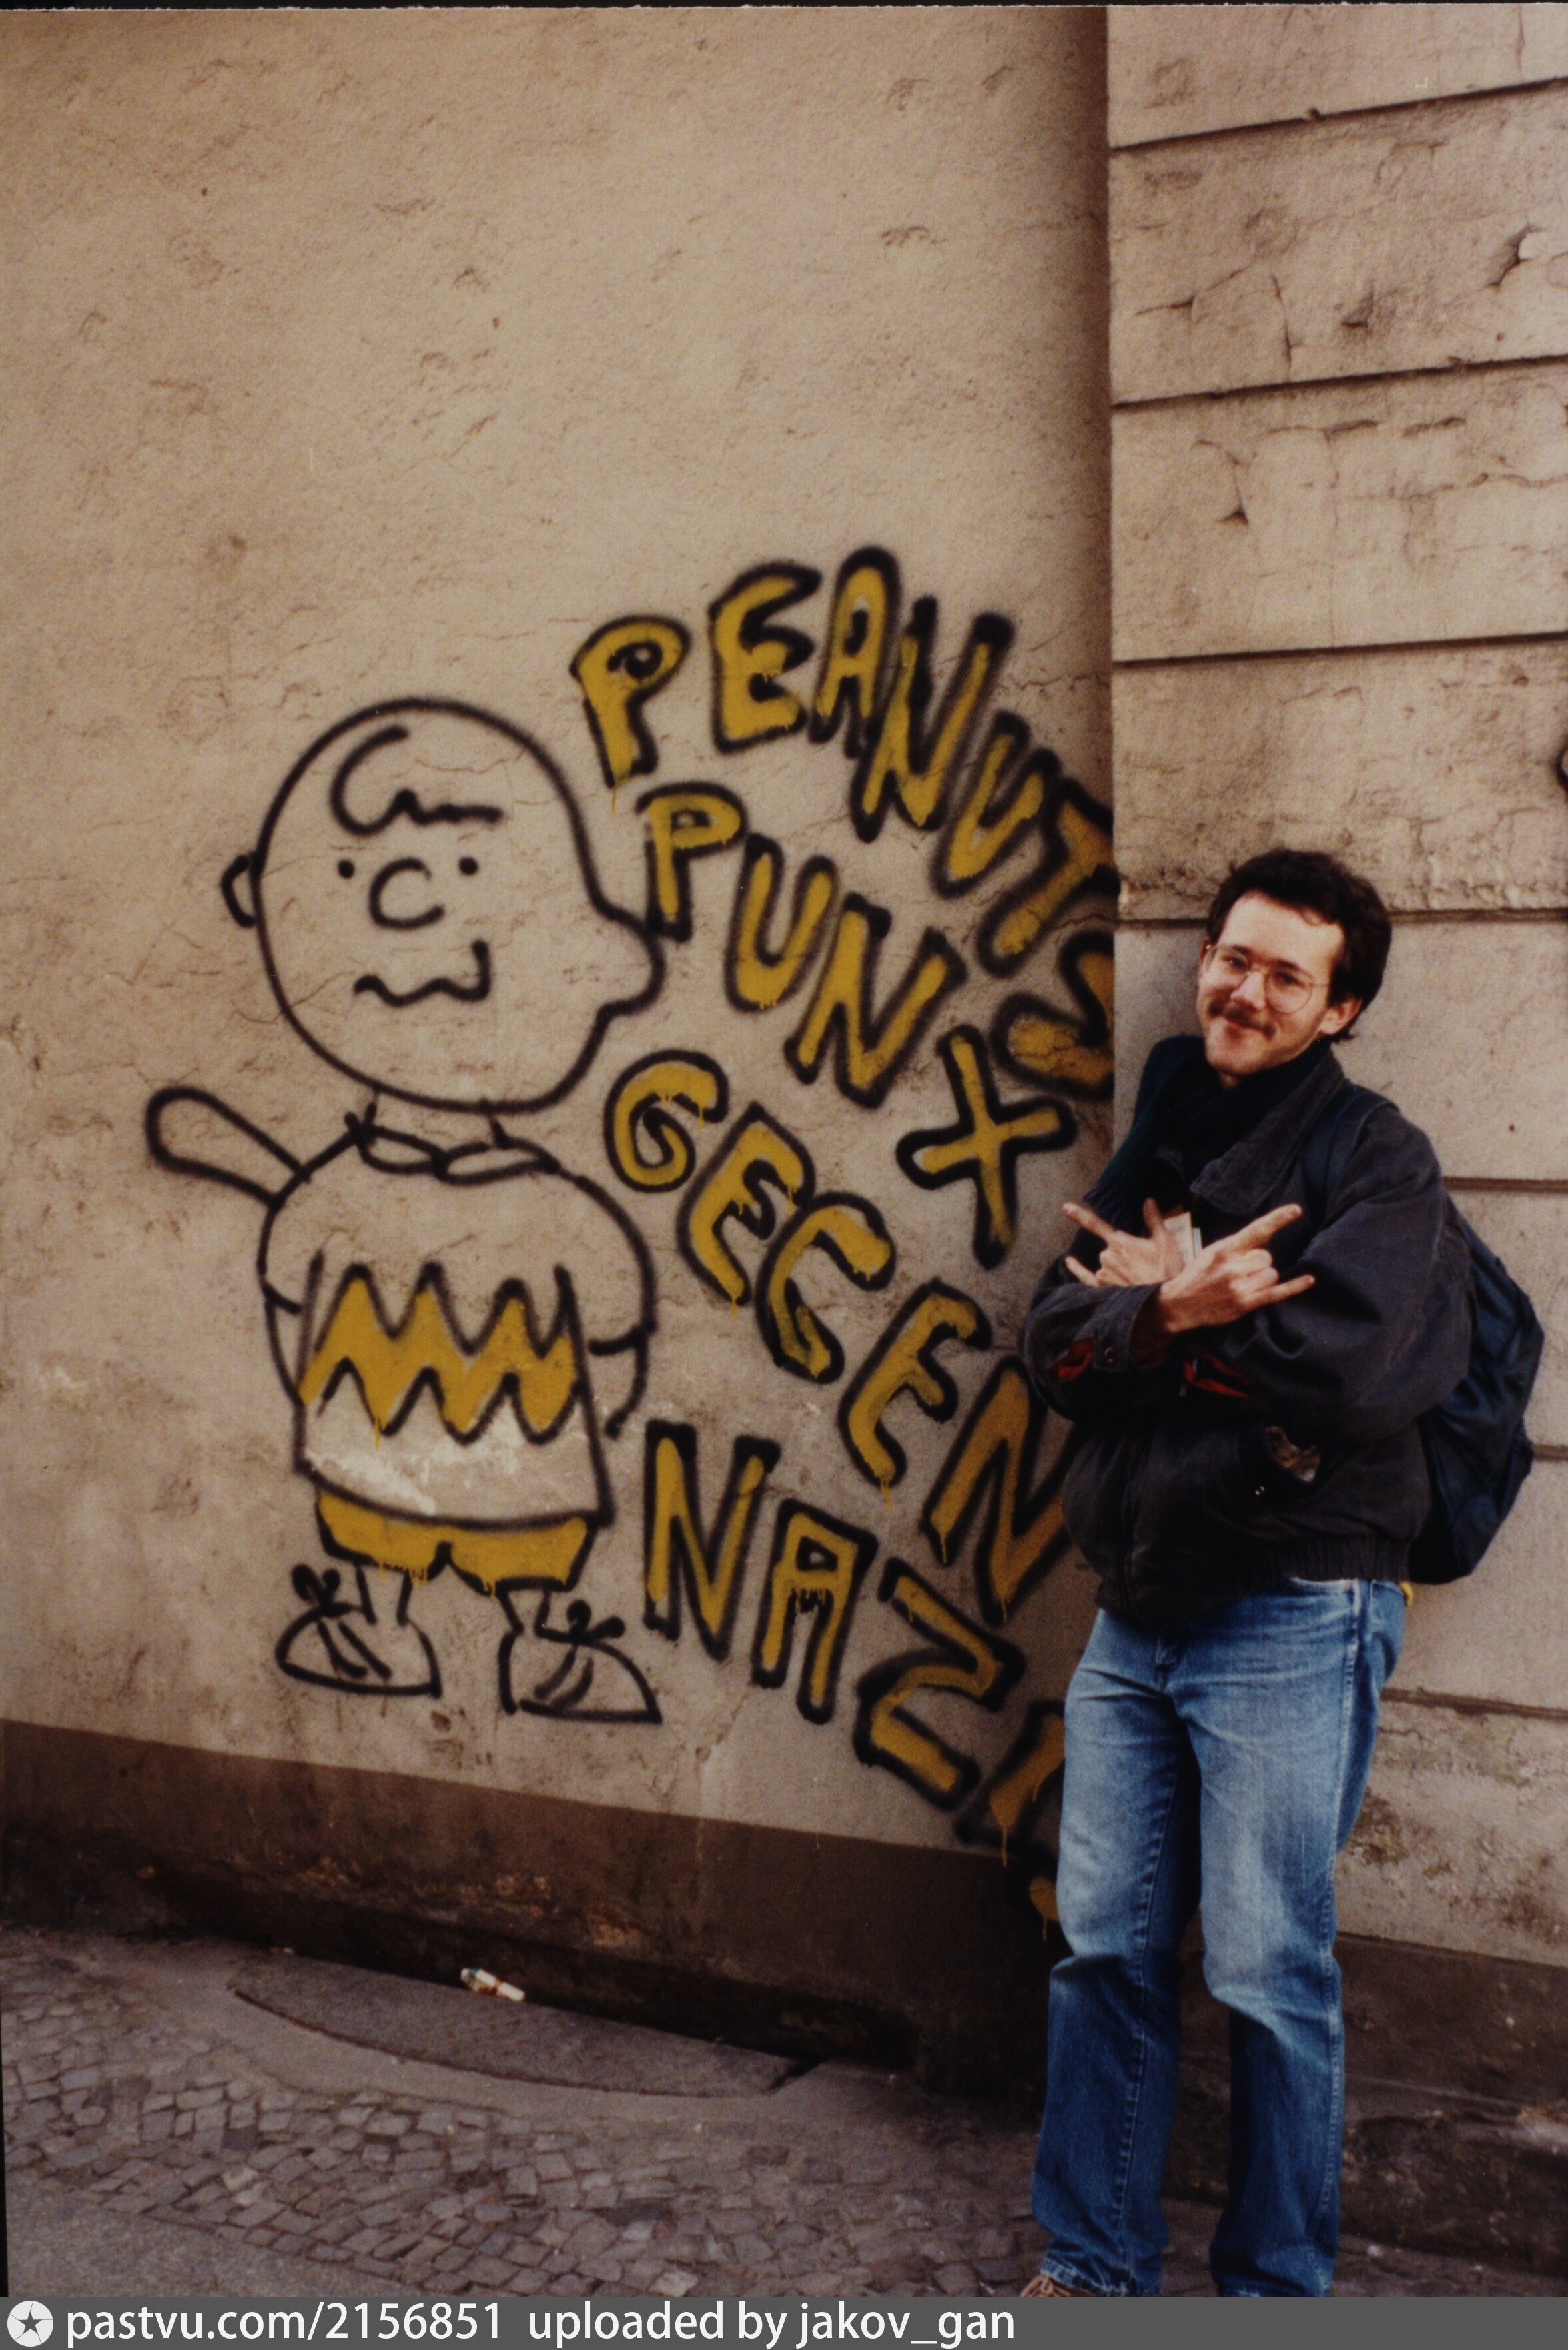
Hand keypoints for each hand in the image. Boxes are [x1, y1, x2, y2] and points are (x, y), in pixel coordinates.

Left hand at [1063, 1198, 1184, 1289]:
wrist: (1165, 1301)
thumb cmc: (1166, 1270)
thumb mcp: (1165, 1242)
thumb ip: (1154, 1220)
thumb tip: (1148, 1201)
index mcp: (1120, 1243)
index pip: (1095, 1224)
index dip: (1079, 1215)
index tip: (1065, 1207)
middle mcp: (1107, 1257)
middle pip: (1109, 1250)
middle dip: (1123, 1255)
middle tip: (1144, 1266)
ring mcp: (1103, 1274)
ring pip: (1104, 1265)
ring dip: (1116, 1268)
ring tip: (1139, 1278)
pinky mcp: (1103, 1290)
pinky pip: (1086, 1278)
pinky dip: (1077, 1269)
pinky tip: (1069, 1262)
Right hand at [1151, 1203, 1313, 1336]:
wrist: (1179, 1304)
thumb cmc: (1197, 1275)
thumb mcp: (1212, 1252)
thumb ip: (1238, 1244)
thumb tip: (1265, 1235)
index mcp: (1225, 1249)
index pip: (1256, 1230)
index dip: (1277, 1219)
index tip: (1296, 1210)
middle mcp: (1233, 1267)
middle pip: (1267, 1257)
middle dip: (1258, 1262)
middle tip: (1239, 1271)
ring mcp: (1240, 1286)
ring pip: (1271, 1274)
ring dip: (1263, 1278)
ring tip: (1243, 1283)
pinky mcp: (1245, 1304)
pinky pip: (1276, 1293)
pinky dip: (1294, 1287)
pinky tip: (1309, 1279)